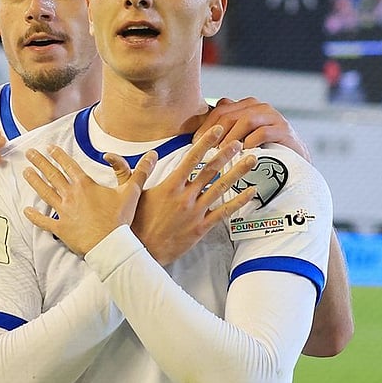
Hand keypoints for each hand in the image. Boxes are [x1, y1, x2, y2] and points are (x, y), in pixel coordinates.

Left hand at [23, 145, 155, 255]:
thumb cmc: (120, 219)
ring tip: (25, 172)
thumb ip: (140, 172)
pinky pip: (44, 221)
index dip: (58, 155)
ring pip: (45, 193)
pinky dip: (34, 216)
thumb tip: (153, 155)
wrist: (111, 245)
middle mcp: (71, 195)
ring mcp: (64, 212)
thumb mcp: (131, 192)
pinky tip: (25, 211)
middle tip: (30, 153)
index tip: (48, 147)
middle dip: (40, 162)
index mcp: (85, 184)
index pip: (68, 165)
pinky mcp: (61, 229)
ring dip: (34, 181)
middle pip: (52, 175)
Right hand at [133, 126, 258, 265]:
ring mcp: (195, 213)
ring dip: (237, 173)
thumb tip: (138, 154)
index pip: (191, 159)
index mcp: (170, 186)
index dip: (205, 142)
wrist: (140, 252)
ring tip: (251, 161)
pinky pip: (223, 213)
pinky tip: (251, 192)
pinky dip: (239, 202)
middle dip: (226, 154)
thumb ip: (134, 172)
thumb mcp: (130, 195)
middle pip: (210, 171)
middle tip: (239, 142)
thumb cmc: (134, 224)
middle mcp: (185, 197)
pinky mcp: (200, 228)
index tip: (217, 130)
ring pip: (221, 189)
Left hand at [199, 97, 310, 160]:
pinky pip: (264, 132)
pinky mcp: (283, 129)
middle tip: (207, 148)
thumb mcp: (240, 137)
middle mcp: (258, 107)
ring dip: (232, 136)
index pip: (220, 110)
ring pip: (246, 120)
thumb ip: (223, 131)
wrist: (294, 158)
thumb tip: (195, 137)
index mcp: (245, 106)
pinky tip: (245, 151)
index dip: (206, 125)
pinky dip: (252, 141)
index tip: (195, 142)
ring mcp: (272, 116)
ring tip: (223, 150)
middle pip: (230, 114)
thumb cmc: (262, 149)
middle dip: (216, 131)